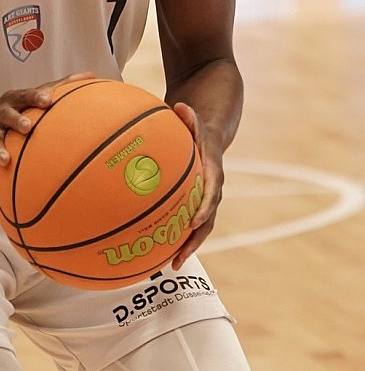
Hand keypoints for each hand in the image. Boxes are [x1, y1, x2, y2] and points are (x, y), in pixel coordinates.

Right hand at [0, 73, 94, 186]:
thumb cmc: (18, 107)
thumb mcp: (34, 94)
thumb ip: (62, 85)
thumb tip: (91, 75)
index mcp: (15, 99)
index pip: (25, 95)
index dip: (35, 97)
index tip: (47, 100)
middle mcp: (1, 114)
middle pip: (7, 115)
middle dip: (16, 121)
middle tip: (27, 127)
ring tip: (6, 160)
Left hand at [171, 100, 223, 266]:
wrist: (212, 133)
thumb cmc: (198, 126)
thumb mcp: (195, 119)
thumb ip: (190, 116)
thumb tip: (181, 106)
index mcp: (212, 172)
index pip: (211, 193)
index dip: (204, 209)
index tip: (194, 223)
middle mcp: (211, 190)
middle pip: (206, 220)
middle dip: (195, 240)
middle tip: (179, 257)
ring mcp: (204, 199)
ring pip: (199, 227)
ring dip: (187, 246)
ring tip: (170, 265)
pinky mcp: (195, 202)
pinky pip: (187, 222)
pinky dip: (176, 236)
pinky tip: (156, 251)